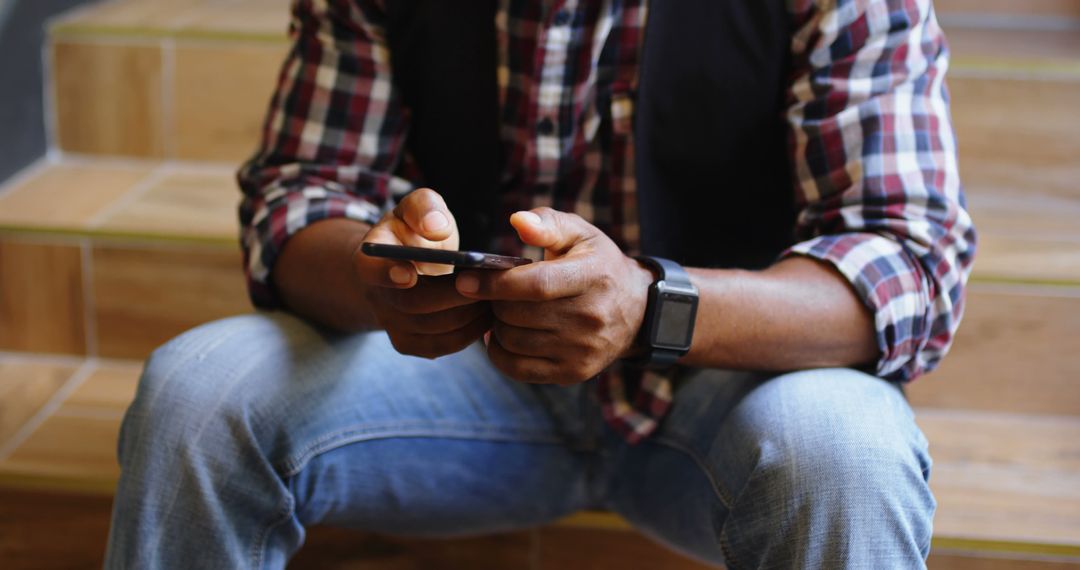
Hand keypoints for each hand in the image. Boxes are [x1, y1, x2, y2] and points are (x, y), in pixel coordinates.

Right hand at [355, 188, 490, 358]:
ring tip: (495, 298)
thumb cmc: (416, 229)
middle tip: (488, 284)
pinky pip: (440, 347)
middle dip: (453, 296)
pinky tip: (487, 315)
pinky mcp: (410, 343)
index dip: (387, 274)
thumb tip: (436, 228)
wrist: (409, 261)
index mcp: (370, 258)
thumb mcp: (418, 206)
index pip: (371, 270)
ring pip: (431, 330)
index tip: (410, 275)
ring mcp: (391, 323)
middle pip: (412, 304)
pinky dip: (468, 333)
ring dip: (467, 316)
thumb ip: (425, 208)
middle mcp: (375, 295)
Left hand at [454, 208, 653, 383]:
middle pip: (518, 315)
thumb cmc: (598, 265)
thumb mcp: (580, 234)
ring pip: (513, 341)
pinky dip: (500, 351)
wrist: (637, 310)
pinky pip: (517, 368)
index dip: (496, 283)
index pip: (536, 285)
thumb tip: (517, 221)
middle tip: (494, 292)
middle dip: (494, 301)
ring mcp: (582, 350)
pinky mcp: (573, 373)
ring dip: (497, 325)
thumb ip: (547, 223)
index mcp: (592, 277)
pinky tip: (507, 334)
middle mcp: (590, 318)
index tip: (465, 280)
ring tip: (505, 311)